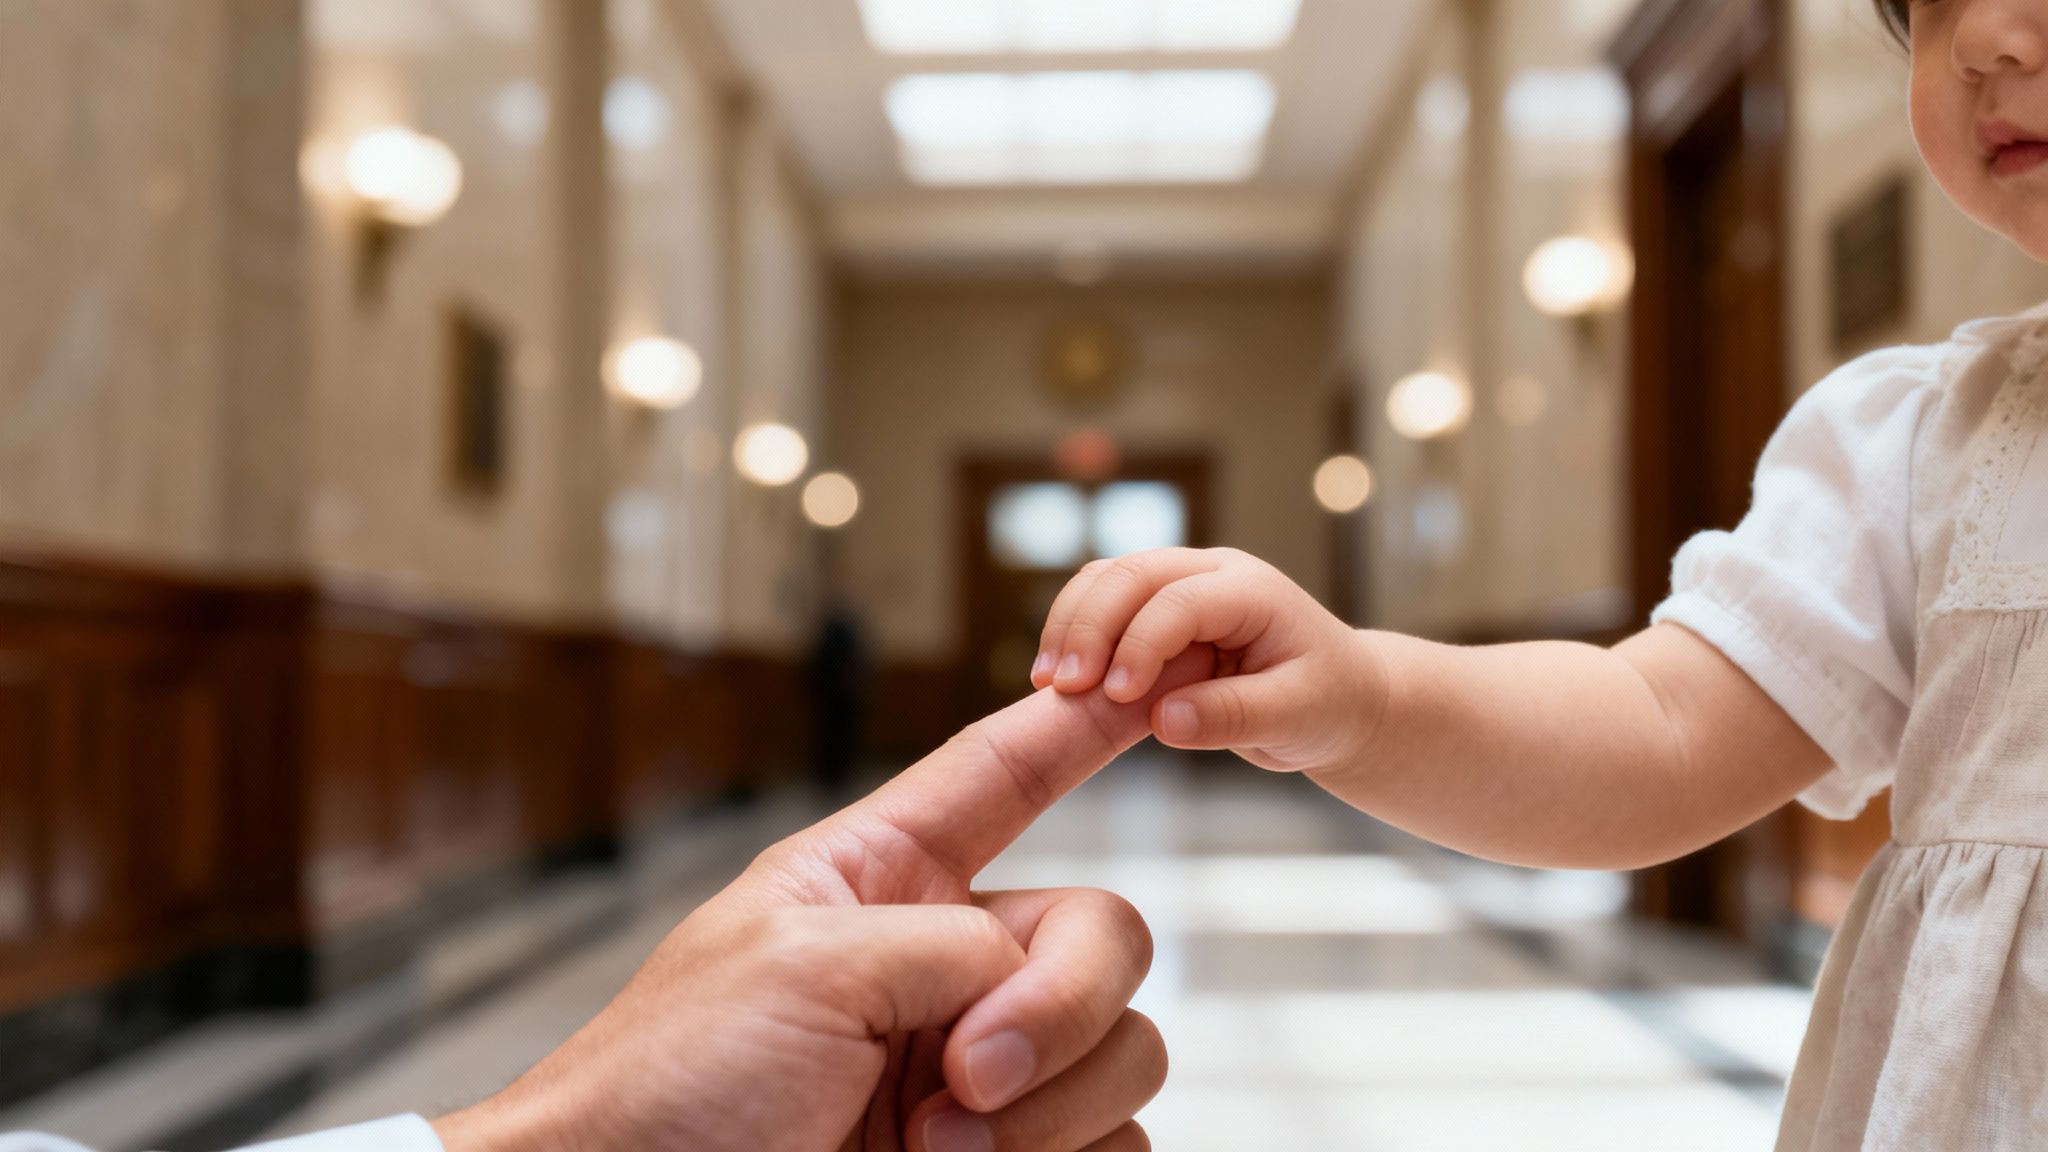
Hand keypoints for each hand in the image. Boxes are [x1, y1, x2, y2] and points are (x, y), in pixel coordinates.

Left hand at [432, 648, 1218, 1151]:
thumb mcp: (801, 964)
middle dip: (1060, 1006)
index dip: (1082, 725)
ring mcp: (987, 1068)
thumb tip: (1025, 988)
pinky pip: (1122, 1141)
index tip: (1155, 679)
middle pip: (1106, 935)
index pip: (1010, 774)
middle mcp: (952, 965)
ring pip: (1128, 1049)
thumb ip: (948, 943)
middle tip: (964, 1074)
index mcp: (889, 878)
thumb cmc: (672, 1081)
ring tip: (930, 1145)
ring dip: (1052, 1105)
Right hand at [1032, 548, 1382, 774]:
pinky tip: (1058, 678)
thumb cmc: (1329, 704)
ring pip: (1107, 580)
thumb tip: (1163, 719)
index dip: (1140, 644)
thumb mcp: (1297, 718)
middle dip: (1088, 626)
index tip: (1116, 695)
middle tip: (1060, 686)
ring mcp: (1183, 583)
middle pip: (1131, 574)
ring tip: (1047, 682)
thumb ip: (1233, 716)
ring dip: (1071, 625)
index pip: (1178, 601)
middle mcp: (1212, 573)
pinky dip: (1076, 632)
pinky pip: (1104, 602)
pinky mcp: (1159, 606)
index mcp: (1252, 592)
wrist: (1340, 697)